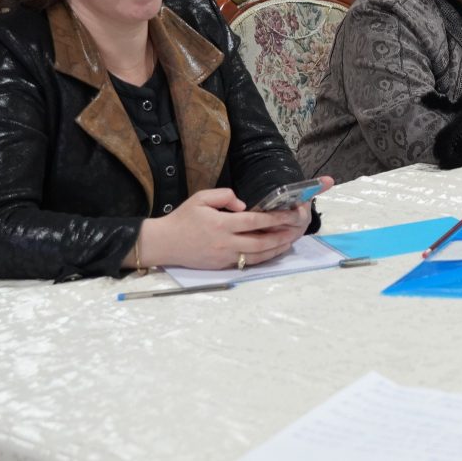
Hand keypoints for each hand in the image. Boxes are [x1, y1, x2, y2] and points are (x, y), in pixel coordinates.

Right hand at [132, 188, 313, 269]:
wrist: (163, 243)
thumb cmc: (182, 218)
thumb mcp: (200, 198)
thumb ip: (224, 196)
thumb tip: (244, 205)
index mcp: (221, 224)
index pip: (255, 222)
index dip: (275, 219)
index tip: (290, 214)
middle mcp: (225, 243)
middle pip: (261, 242)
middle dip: (283, 235)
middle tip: (298, 228)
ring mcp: (225, 256)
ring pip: (258, 256)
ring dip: (277, 248)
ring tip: (292, 239)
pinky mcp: (223, 265)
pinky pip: (248, 263)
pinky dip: (265, 257)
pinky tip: (275, 250)